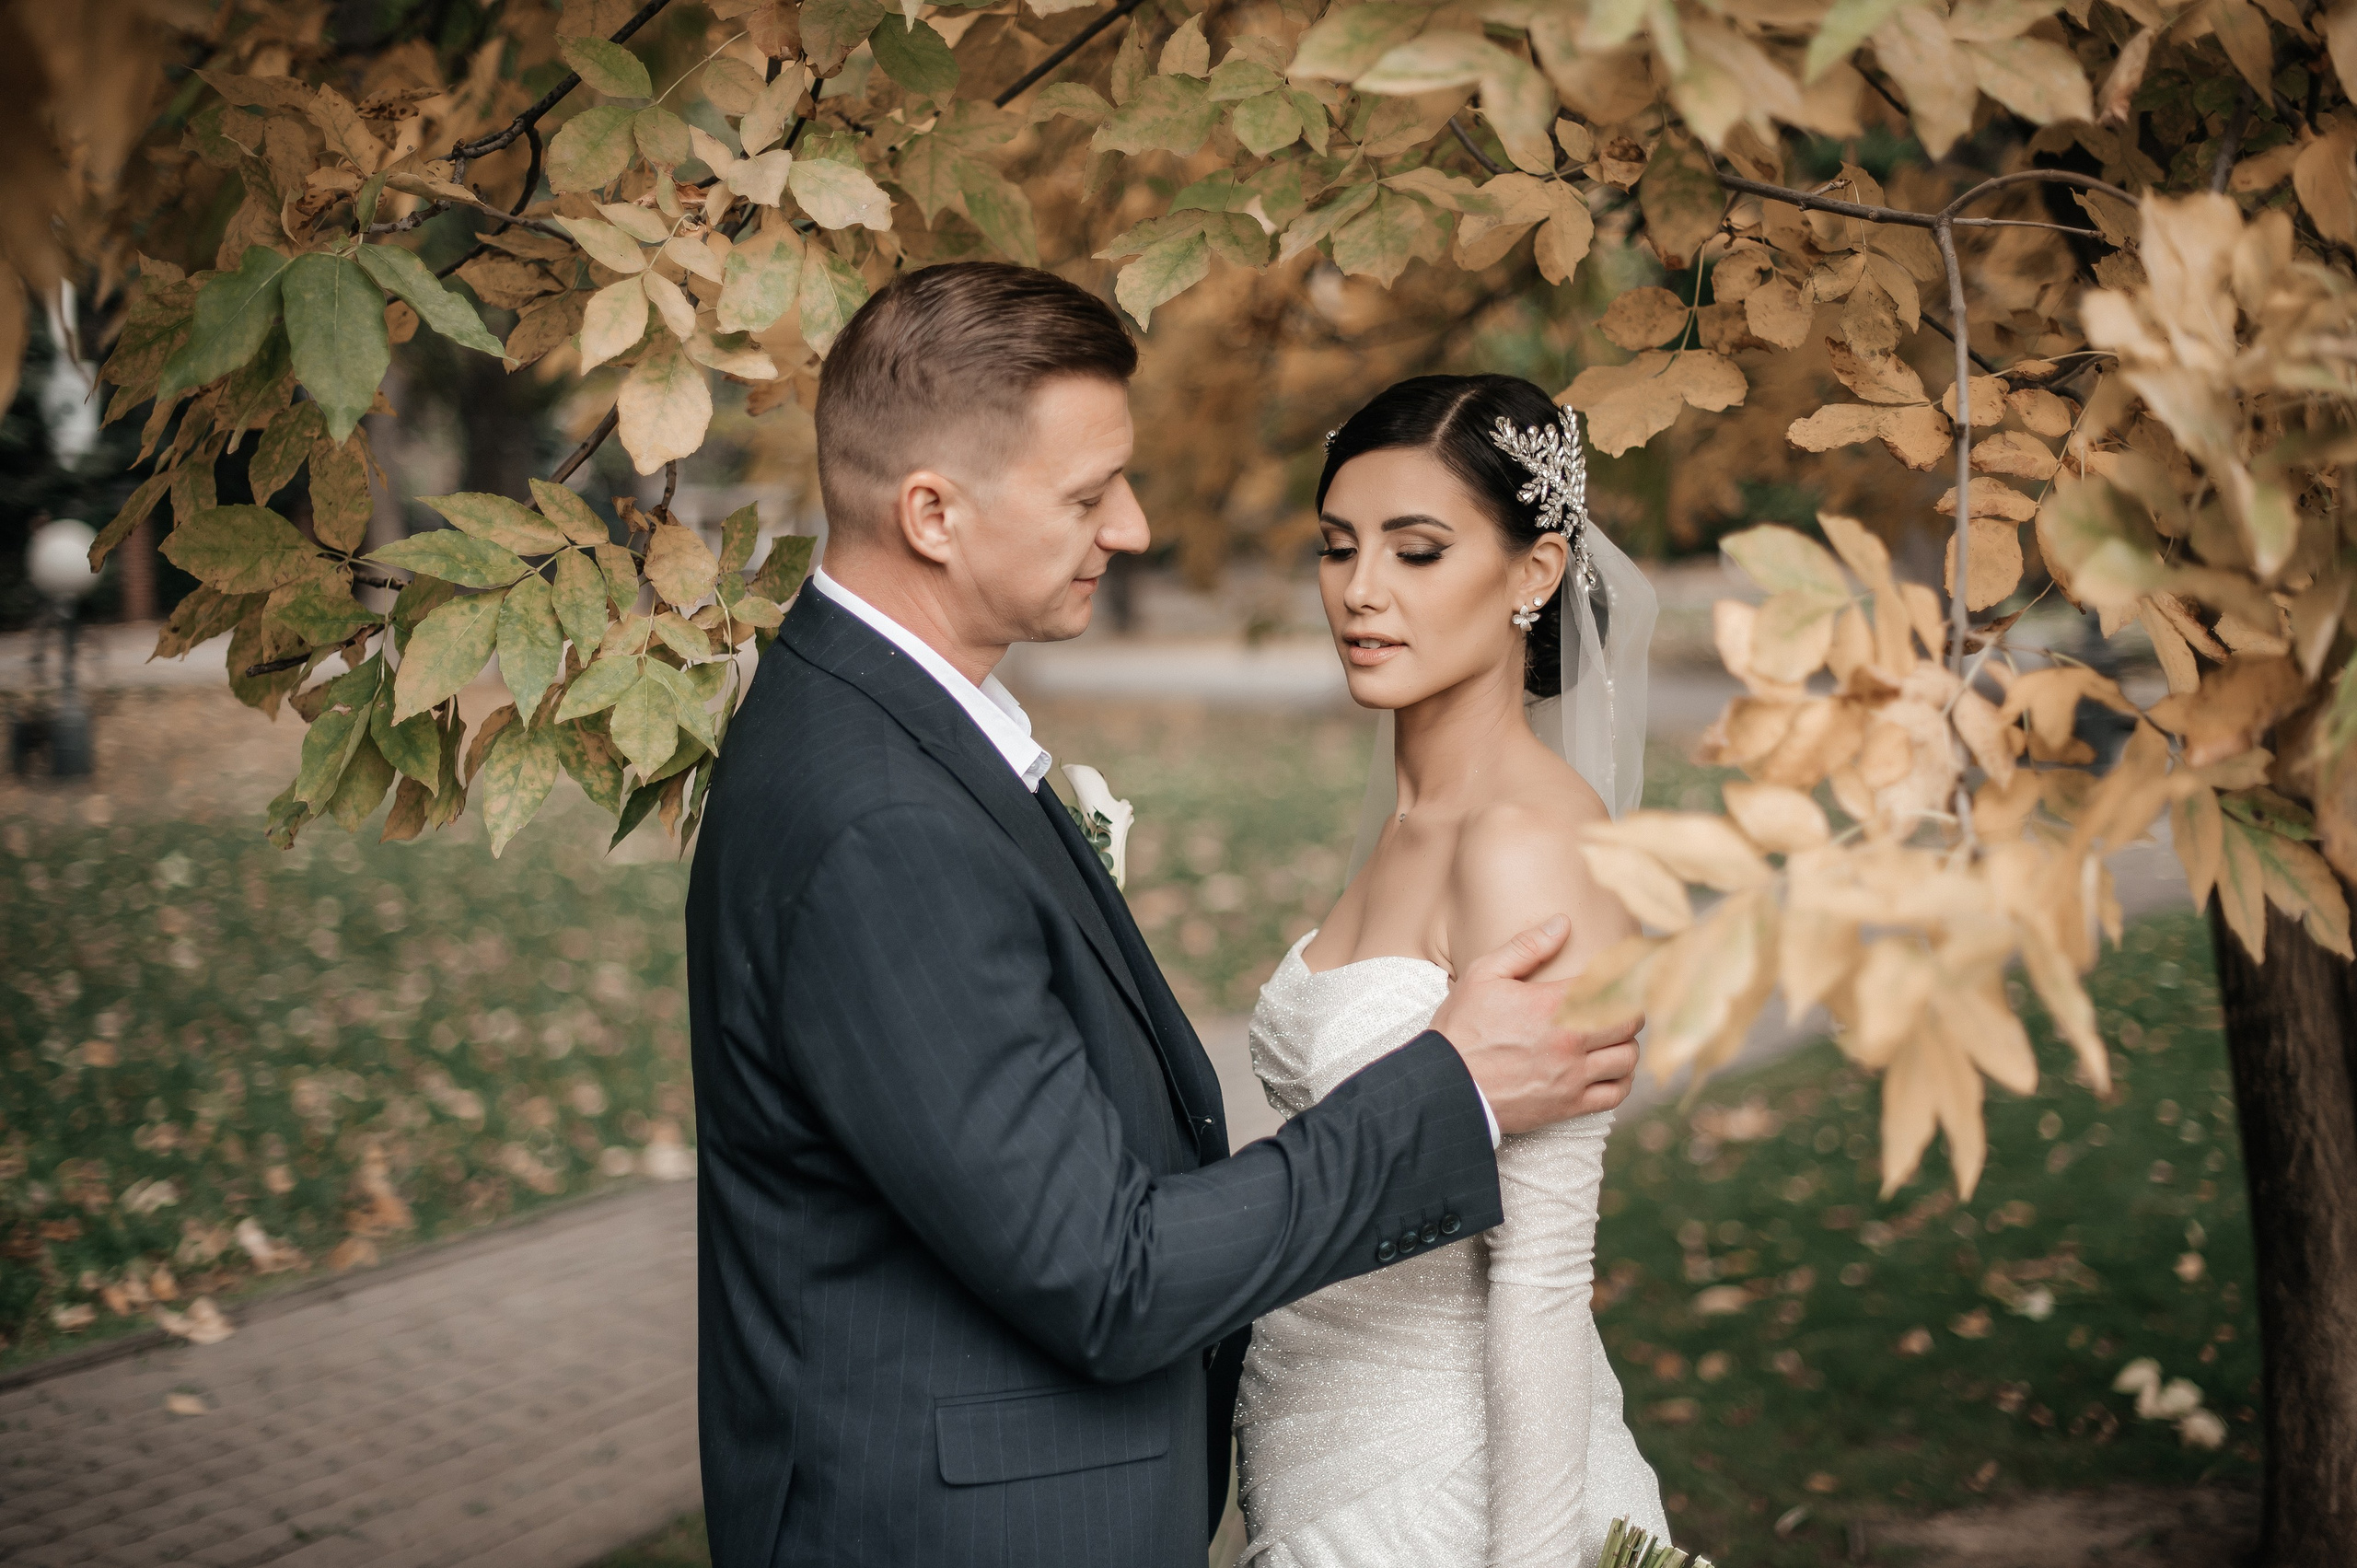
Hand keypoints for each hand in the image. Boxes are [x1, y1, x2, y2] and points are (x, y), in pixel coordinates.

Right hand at [1428, 917, 1641, 1135]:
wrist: (1446, 1086)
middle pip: (1629, 1023)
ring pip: (1627, 1059)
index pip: (1611, 985)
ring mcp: (1572, 1076)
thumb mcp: (1483, 975)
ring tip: (1613, 1038)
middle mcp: (1570, 1041)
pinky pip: (1615, 1094)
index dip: (1624, 976)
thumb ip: (1526, 947)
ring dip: (1626, 1045)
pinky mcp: (1568, 1106)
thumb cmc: (1461, 1029)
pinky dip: (1621, 1081)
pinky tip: (1611, 1070)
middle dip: (1630, 1010)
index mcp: (1552, 1005)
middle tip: (1621, 1005)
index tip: (1625, 973)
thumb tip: (1562, 924)